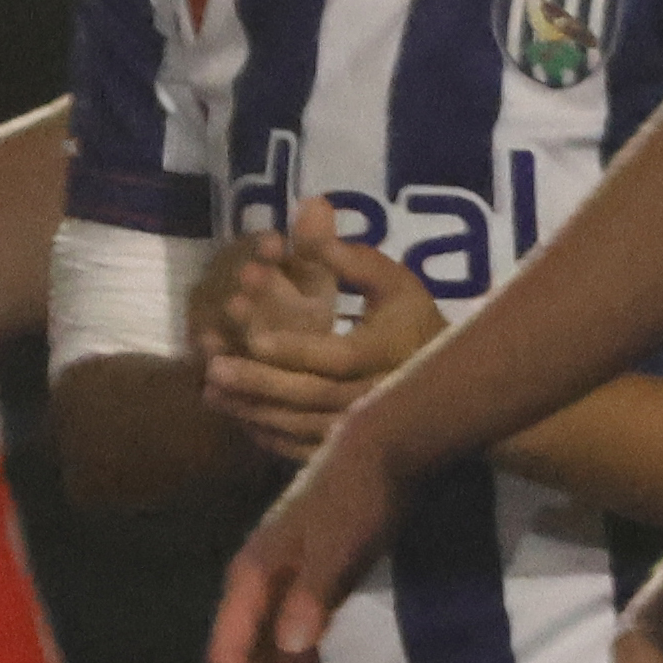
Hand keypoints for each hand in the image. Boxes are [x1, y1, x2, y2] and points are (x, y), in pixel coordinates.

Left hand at [199, 201, 445, 465]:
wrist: (450, 380)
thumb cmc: (411, 322)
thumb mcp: (394, 283)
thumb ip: (352, 258)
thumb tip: (312, 212)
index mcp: (391, 351)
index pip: (339, 356)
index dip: (297, 350)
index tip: (255, 338)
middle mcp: (380, 395)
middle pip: (315, 395)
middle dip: (262, 382)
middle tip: (214, 368)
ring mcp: (368, 428)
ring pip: (306, 426)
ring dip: (256, 410)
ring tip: (212, 391)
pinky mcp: (355, 448)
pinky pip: (308, 450)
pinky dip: (271, 436)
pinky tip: (240, 418)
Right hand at [208, 414, 404, 662]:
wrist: (384, 455)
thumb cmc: (358, 496)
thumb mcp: (339, 544)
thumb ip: (314, 595)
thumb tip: (290, 647)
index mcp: (250, 581)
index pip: (230, 654)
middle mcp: (257, 594)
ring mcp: (282, 597)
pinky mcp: (310, 597)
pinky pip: (300, 653)